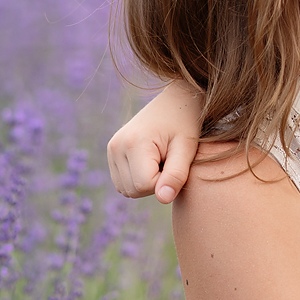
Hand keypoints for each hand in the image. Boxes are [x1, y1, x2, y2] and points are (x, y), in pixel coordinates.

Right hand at [105, 80, 204, 202]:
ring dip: (147, 183)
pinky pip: (124, 183)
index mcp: (134, 142)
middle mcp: (116, 146)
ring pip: (127, 189)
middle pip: (133, 190)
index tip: (176, 162)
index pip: (145, 185)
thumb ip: (176, 175)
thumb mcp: (187, 148)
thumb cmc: (186, 122)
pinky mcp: (112, 152)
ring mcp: (111, 149)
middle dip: (156, 183)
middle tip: (170, 159)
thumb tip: (163, 199)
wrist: (177, 100)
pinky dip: (139, 179)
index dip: (165, 181)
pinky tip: (153, 161)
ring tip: (162, 159)